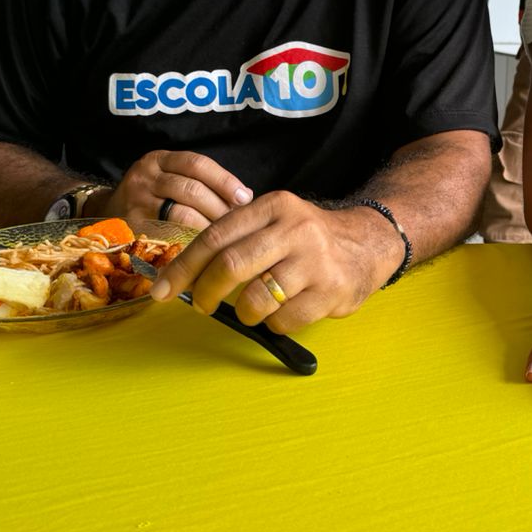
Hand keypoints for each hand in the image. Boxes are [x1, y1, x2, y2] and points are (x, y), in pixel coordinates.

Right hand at [97, 150, 252, 228]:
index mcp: (158, 159)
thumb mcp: (168, 178)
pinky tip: (206, 249)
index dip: (225, 181)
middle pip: (192, 190)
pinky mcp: (132, 228)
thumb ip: (201, 182)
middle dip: (220, 208)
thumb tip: (246, 198)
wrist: (105, 214)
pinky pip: (169, 236)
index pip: (197, 164)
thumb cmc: (151, 198)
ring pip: (182, 214)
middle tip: (240, 224)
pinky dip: (191, 242)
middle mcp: (145, 177)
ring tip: (226, 238)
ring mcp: (136, 202)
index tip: (245, 197)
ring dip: (209, 227)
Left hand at [149, 192, 400, 331]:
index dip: (183, 267)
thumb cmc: (309, 238)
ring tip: (252, 309)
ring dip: (245, 312)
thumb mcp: (276, 221)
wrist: (369, 243)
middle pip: (230, 265)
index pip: (215, 237)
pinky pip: (284, 320)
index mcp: (273, 207)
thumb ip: (238, 238)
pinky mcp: (330, 291)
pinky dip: (274, 324)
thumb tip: (184, 274)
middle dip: (206, 292)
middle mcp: (295, 229)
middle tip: (201, 305)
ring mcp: (315, 261)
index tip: (162, 289)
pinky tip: (283, 312)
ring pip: (256, 300)